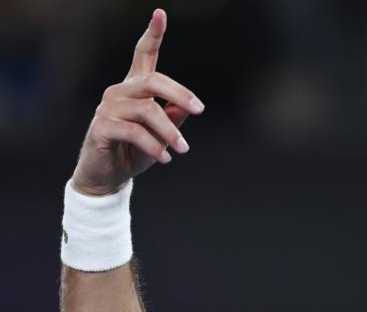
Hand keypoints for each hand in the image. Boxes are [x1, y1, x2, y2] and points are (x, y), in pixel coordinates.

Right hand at [70, 9, 204, 196]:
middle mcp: (120, 92)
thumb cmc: (135, 152)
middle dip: (180, 94)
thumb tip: (187, 108)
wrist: (108, 176)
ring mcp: (108, 108)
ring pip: (147, 110)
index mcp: (135, 88)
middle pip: (153, 81)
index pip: (143, 55)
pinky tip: (165, 158)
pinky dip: (153, 146)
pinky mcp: (101, 127)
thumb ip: (174, 117)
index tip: (160, 13)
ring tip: (182, 149)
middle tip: (199, 110)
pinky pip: (133, 132)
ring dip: (170, 132)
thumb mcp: (161, 134)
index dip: (153, 34)